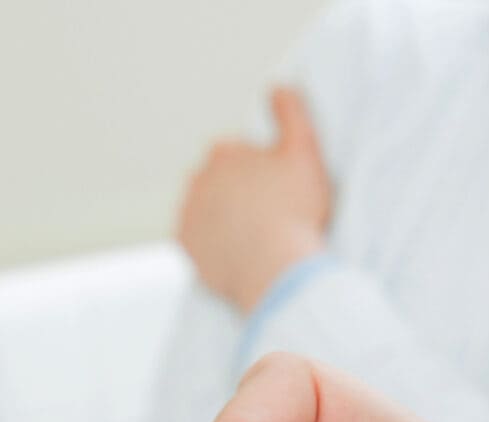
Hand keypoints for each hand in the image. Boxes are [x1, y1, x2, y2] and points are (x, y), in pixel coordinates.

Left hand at [176, 88, 334, 312]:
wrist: (275, 269)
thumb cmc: (294, 211)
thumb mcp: (304, 151)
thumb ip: (291, 112)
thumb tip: (277, 86)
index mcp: (223, 152)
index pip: (238, 156)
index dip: (259, 172)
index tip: (276, 190)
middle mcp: (197, 178)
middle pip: (219, 181)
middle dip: (238, 192)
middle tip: (267, 214)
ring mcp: (187, 212)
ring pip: (205, 207)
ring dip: (222, 215)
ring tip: (252, 234)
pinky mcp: (184, 243)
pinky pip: (197, 237)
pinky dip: (211, 241)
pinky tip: (235, 249)